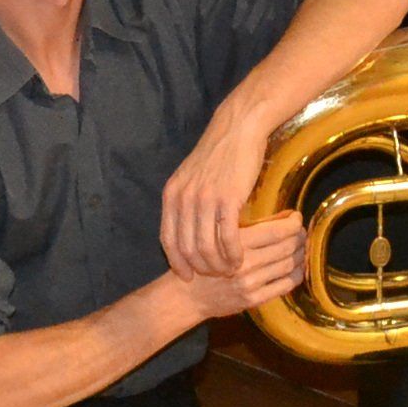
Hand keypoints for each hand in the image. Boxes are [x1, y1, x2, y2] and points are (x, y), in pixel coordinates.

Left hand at [160, 111, 270, 281]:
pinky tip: (240, 259)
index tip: (187, 276)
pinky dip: (233, 254)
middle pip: (186, 248)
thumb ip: (186, 201)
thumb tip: (188, 228)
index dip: (177, 263)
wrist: (238, 129)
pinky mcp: (228, 200)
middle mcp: (183, 200)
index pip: (167, 240)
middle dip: (200, 268)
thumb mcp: (191, 176)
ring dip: (218, 265)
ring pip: (206, 247)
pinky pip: (227, 238)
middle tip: (214, 277)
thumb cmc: (219, 154)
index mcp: (171, 195)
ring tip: (230, 271)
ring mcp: (204, 200)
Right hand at [172, 213, 307, 319]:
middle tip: (301, 231)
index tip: (295, 217)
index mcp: (236, 242)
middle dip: (300, 237)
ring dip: (300, 254)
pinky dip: (296, 274)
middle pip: (287, 247)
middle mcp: (244, 263)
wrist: (186, 296)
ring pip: (289, 265)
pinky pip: (285, 285)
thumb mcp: (218, 236)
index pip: (277, 231)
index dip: (293, 223)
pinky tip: (295, 267)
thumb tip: (282, 217)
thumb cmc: (202, 261)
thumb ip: (246, 227)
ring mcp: (250, 284)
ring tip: (300, 247)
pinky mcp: (253, 300)